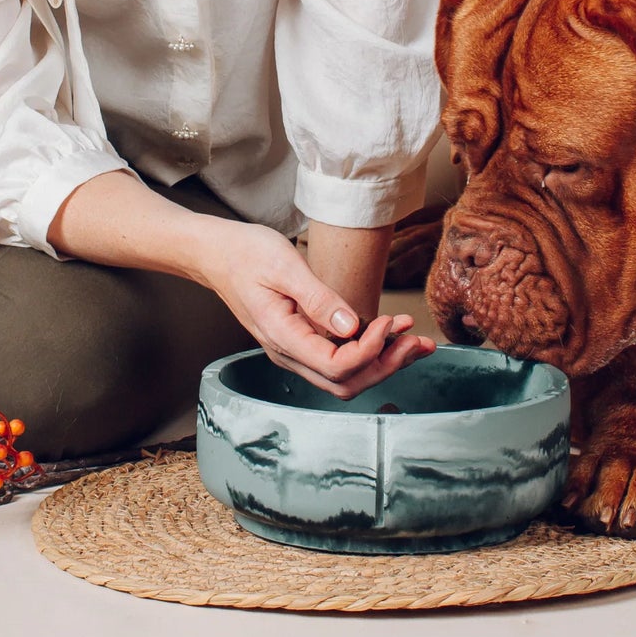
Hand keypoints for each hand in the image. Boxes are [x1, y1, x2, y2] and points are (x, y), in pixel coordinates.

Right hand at [199, 222, 434, 398]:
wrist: (217, 254)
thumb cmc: (246, 254)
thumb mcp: (284, 267)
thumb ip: (318, 299)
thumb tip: (352, 327)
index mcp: (282, 337)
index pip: (336, 365)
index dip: (370, 350)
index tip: (390, 321)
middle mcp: (289, 353)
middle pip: (346, 382)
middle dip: (387, 365)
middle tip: (418, 341)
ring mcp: (294, 351)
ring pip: (345, 377)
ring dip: (383, 362)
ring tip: (415, 340)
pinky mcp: (302, 342)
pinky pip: (338, 360)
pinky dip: (369, 351)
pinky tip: (391, 332)